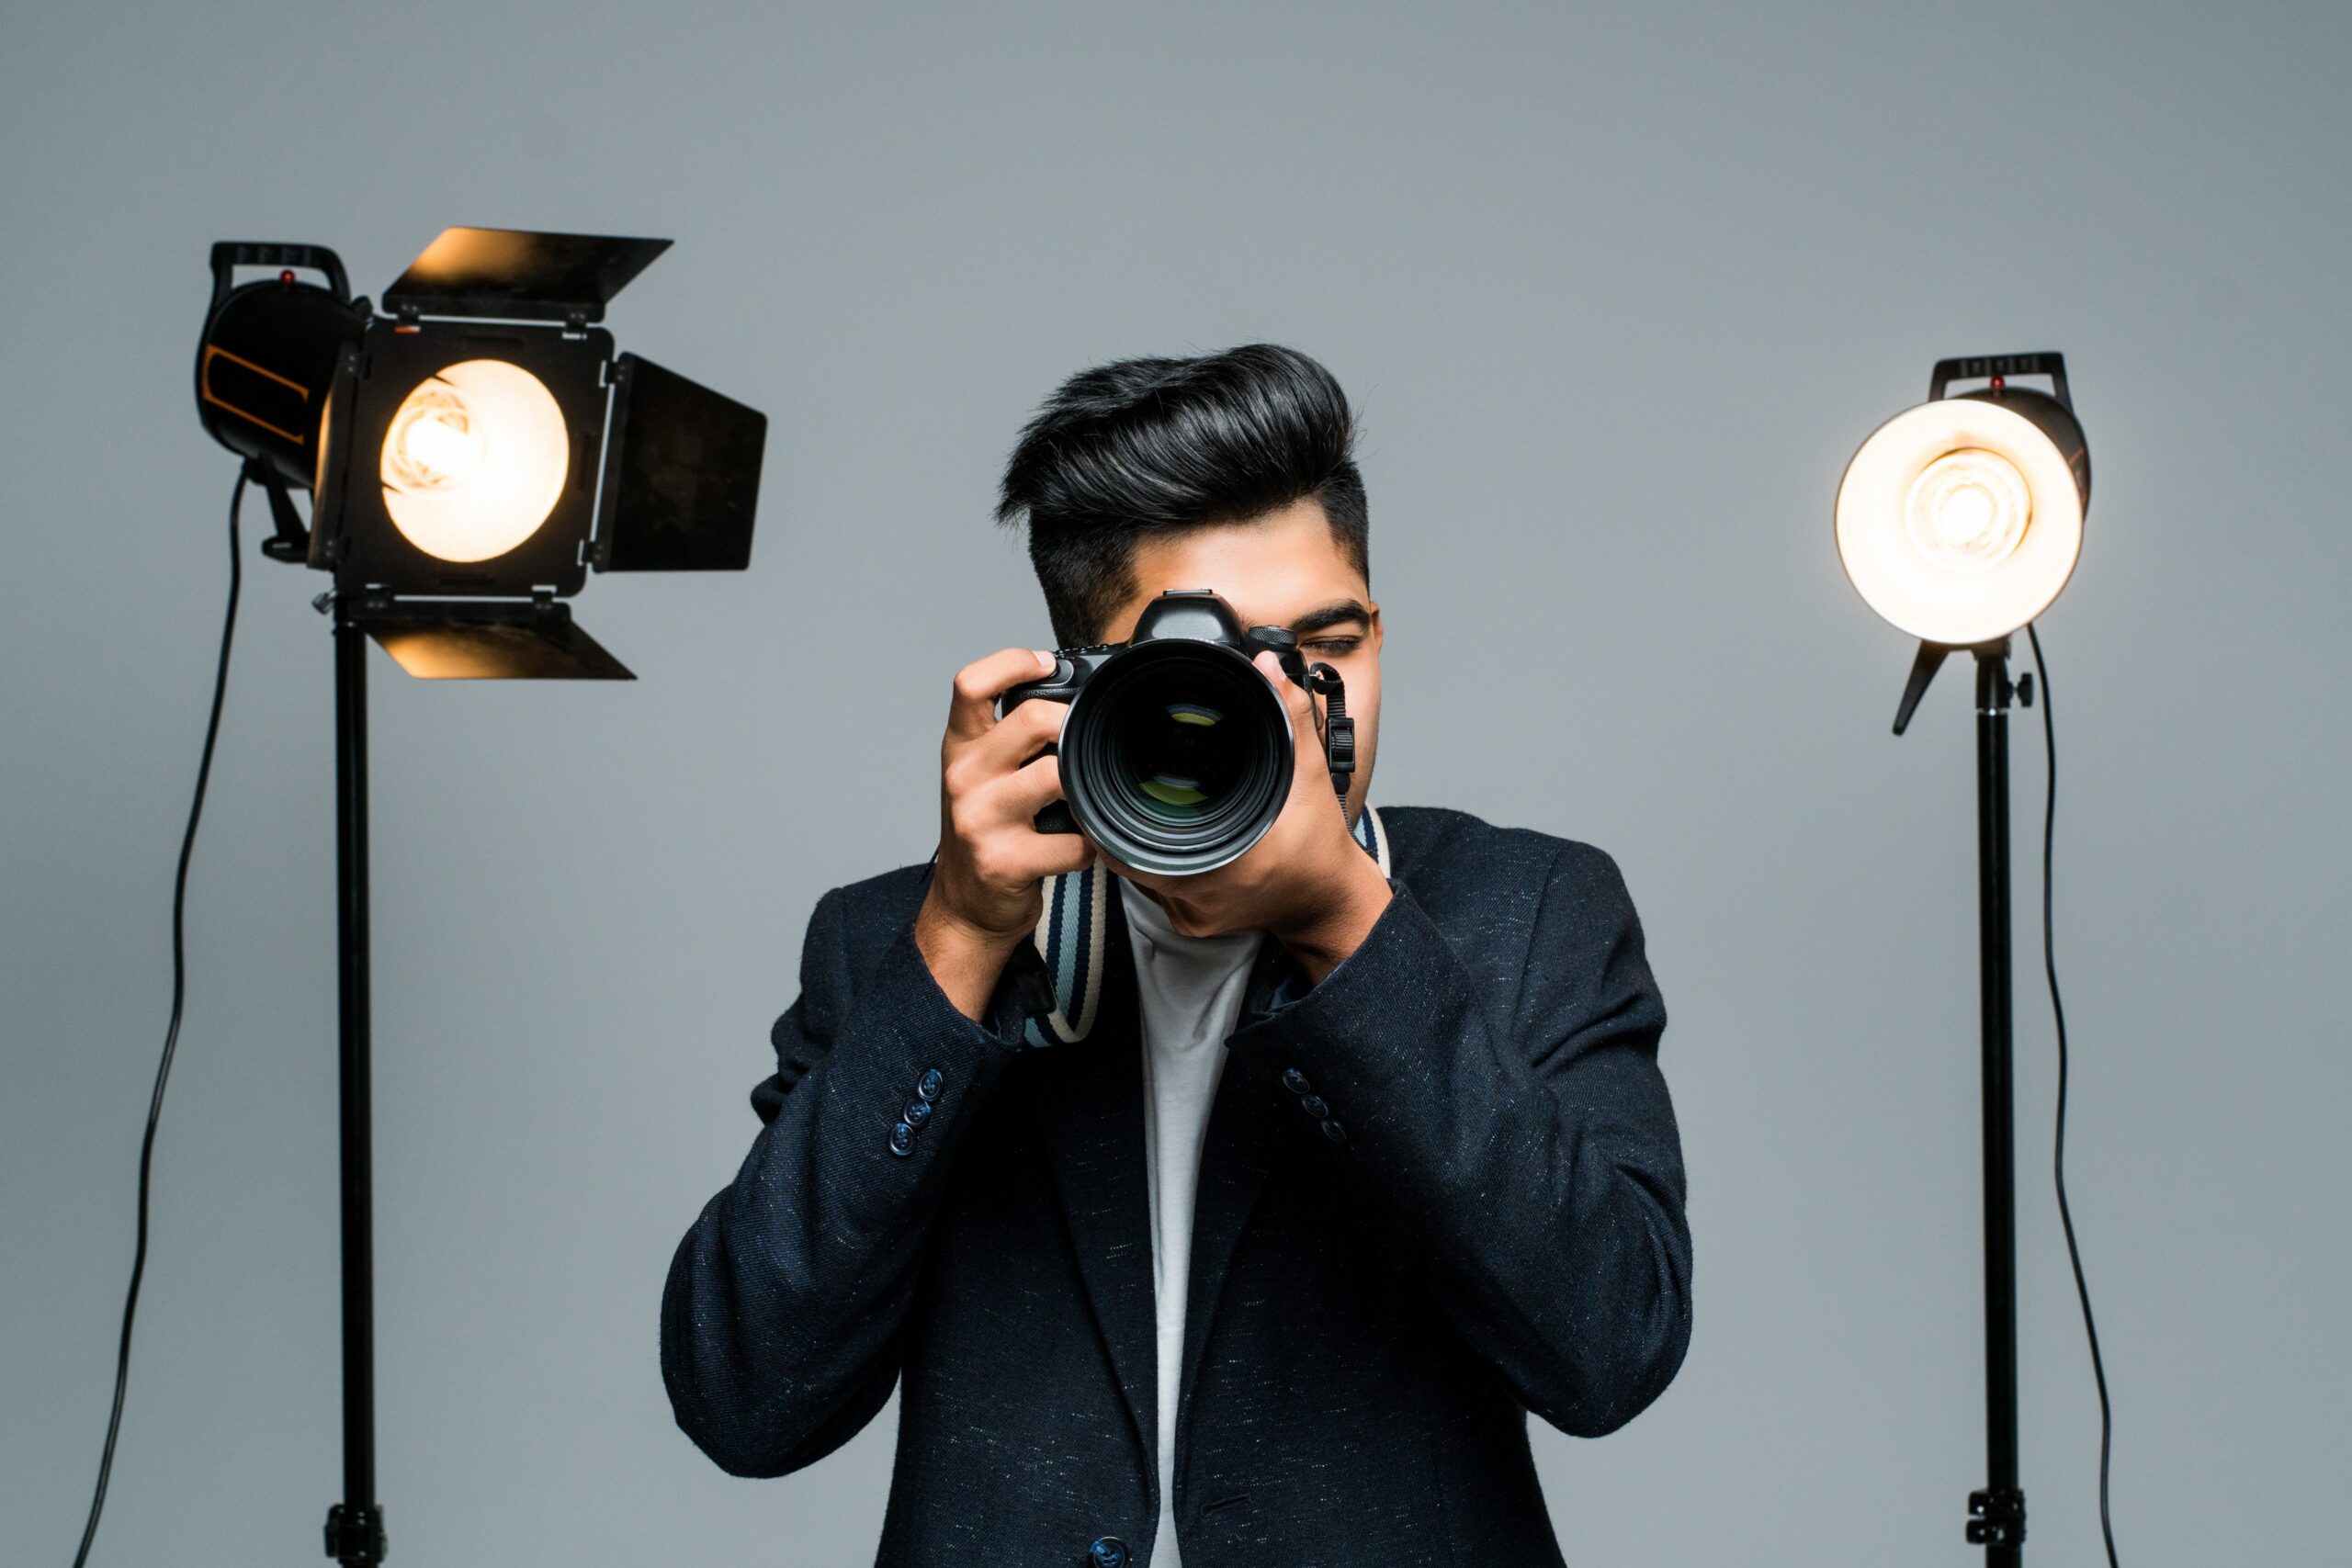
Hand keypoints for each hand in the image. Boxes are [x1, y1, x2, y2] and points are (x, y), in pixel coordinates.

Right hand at [914, 648, 1097, 1020]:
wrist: (965, 906)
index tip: (1045, 665)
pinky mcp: (1005, 861)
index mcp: (960, 748)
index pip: (971, 684)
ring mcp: (983, 819)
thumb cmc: (985, 832)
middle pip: (1032, 719)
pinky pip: (1072, 842)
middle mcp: (965, 776)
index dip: (1012, 662)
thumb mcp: (981, 775)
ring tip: (1088, 798)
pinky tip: (1086, 844)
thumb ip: (1010, 738)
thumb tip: (1072, 699)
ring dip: (1086, 786)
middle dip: (1072, 726)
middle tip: (1085, 743)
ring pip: (1057, 776)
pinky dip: (1091, 844)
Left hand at [1109, 650, 1392, 981]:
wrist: (1330, 900)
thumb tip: (1270, 669)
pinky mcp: (1192, 921)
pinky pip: (1156, 889)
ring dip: (1137, 839)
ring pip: (1138, 875)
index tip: (1105, 783)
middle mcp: (1194, 898)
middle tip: (1122, 784)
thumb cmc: (1320, 848)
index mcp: (1217, 866)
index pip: (1131, 844)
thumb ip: (1291, 716)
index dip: (1111, 812)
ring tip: (1143, 804)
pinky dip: (1157, 859)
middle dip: (1121, 818)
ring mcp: (1190, 915)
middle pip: (1126, 857)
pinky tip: (1167, 834)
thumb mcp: (1310, 776)